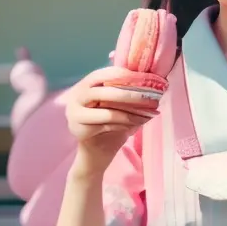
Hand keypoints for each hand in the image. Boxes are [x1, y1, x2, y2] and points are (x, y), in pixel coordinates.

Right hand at [65, 65, 161, 179]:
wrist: (97, 151)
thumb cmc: (110, 123)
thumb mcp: (118, 104)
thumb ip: (126, 91)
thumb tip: (151, 80)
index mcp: (84, 85)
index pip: (102, 74)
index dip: (122, 74)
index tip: (143, 78)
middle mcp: (76, 97)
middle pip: (104, 92)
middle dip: (130, 94)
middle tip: (151, 97)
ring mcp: (74, 114)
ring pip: (107, 111)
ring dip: (131, 113)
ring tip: (148, 114)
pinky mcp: (79, 131)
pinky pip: (107, 126)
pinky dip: (124, 125)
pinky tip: (136, 125)